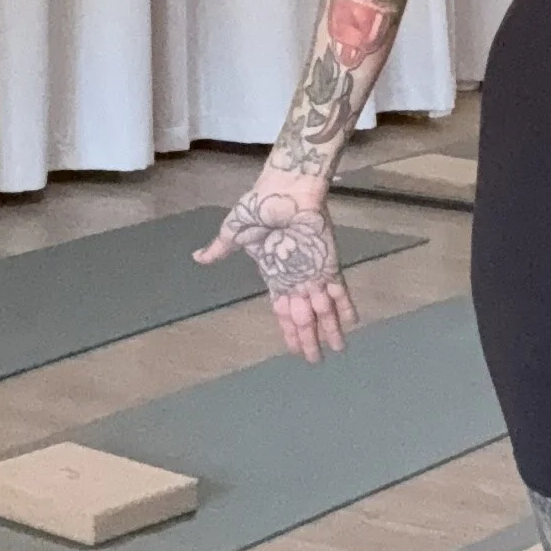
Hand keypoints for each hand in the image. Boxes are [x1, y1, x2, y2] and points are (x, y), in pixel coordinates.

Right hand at [196, 176, 358, 363]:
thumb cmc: (260, 207)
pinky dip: (346, 306)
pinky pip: (339, 290)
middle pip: (304, 318)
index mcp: (276, 275)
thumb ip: (220, 249)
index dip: (289, 330)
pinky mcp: (329, 263)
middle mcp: (296, 278)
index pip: (283, 311)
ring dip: (331, 329)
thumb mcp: (234, 231)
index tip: (293, 349)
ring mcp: (313, 272)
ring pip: (323, 309)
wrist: (284, 189)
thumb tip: (198, 258)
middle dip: (309, 339)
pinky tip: (352, 324)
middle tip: (316, 360)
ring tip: (338, 349)